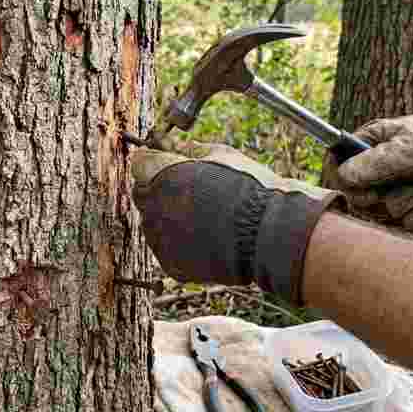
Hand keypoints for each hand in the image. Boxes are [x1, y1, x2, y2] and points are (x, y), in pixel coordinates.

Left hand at [131, 141, 344, 304]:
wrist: (273, 233)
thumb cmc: (252, 188)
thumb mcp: (223, 154)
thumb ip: (191, 150)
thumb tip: (178, 146)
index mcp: (161, 175)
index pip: (139, 163)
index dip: (154, 161)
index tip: (167, 162)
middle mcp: (153, 207)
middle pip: (142, 193)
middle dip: (158, 189)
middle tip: (187, 189)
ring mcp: (161, 239)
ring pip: (153, 223)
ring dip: (168, 217)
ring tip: (203, 216)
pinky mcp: (172, 265)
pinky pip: (167, 249)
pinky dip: (179, 243)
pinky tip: (204, 236)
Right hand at [328, 102, 412, 235]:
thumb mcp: (410, 150)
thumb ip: (373, 163)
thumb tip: (342, 176)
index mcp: (370, 146)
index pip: (339, 171)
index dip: (352, 187)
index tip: (373, 192)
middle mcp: (377, 170)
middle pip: (361, 202)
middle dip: (391, 204)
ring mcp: (394, 190)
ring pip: (385, 218)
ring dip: (412, 215)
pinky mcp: (412, 207)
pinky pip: (405, 228)